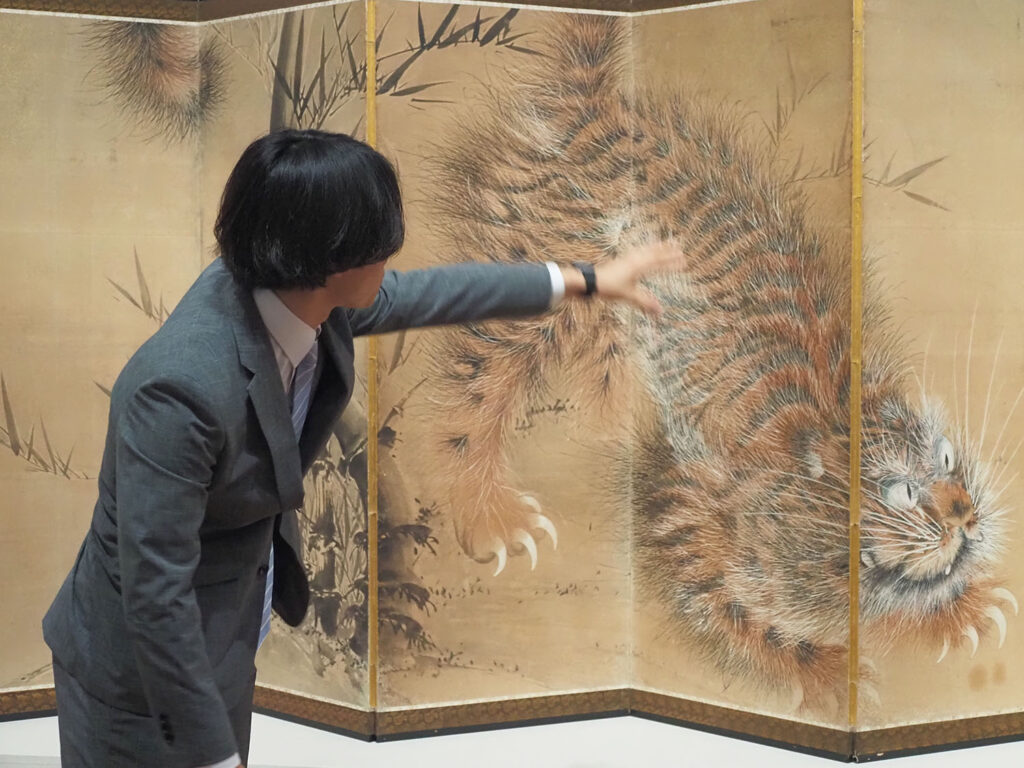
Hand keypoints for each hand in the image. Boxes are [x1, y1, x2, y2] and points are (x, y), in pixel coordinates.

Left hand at [560, 241, 684, 316]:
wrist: (590, 280)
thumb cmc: (608, 287)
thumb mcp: (629, 296)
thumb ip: (645, 303)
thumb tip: (660, 312)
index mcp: (639, 267)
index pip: (660, 264)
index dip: (672, 263)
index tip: (683, 262)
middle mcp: (634, 259)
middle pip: (654, 253)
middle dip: (667, 250)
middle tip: (679, 246)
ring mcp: (627, 258)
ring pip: (646, 250)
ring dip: (657, 247)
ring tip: (665, 243)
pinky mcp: (621, 260)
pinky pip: (638, 251)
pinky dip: (645, 249)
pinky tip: (643, 251)